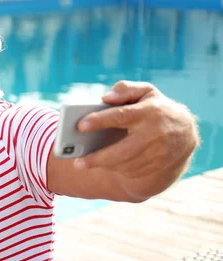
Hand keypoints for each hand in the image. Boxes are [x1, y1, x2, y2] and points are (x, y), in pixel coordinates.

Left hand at [74, 81, 198, 200]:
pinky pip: (134, 171)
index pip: (121, 115)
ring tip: (82, 164)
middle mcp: (156, 133)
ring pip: (127, 163)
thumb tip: (105, 97)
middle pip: (123, 149)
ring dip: (104, 166)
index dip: (100, 120)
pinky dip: (116, 169)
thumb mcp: (145, 92)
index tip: (80, 126)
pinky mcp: (160, 165)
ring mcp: (160, 152)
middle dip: (98, 157)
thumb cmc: (155, 108)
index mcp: (150, 111)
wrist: (184, 131)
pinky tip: (103, 166)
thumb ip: (125, 89)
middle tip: (77, 162)